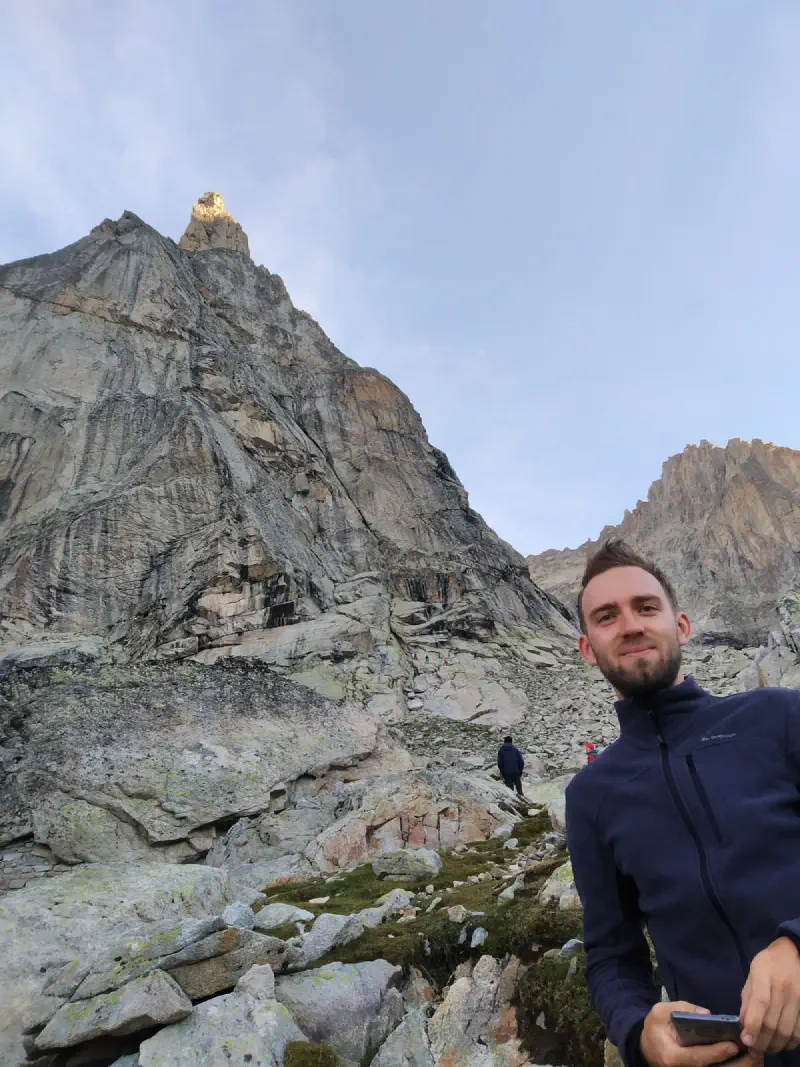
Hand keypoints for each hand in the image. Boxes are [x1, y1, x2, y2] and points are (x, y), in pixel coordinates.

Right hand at [641, 1001, 755, 1066]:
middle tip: (754, 1054)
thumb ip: (681, 1008)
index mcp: (673, 1057)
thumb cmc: (655, 1028)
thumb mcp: (660, 1011)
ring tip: (755, 1057)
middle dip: (735, 1065)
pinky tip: (746, 1060)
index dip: (716, 1053)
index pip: (698, 1058)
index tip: (733, 1045)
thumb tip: (707, 1013)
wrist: (648, 1047)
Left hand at [741, 936, 799, 1052]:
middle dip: (762, 1041)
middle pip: (773, 1023)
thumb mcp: (752, 974)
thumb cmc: (768, 964)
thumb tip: (743, 1024)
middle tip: (755, 1049)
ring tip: (767, 1049)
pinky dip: (791, 1042)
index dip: (753, 1025)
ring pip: (787, 1031)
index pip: (760, 1004)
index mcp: (764, 975)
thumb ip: (747, 999)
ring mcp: (798, 998)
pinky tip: (783, 1043)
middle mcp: (783, 988)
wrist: (792, 953)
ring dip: (776, 1046)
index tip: (746, 1039)